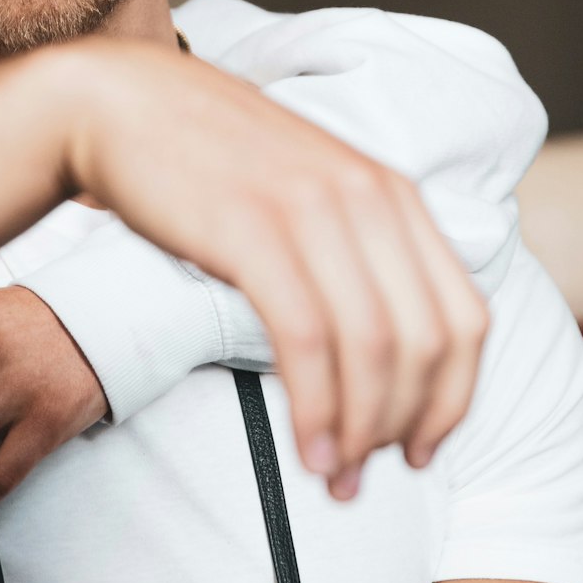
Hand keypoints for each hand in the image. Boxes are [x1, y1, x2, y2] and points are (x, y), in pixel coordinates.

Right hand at [53, 41, 489, 499]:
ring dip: (359, 432)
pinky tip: (304, 450)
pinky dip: (314, 409)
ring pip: (373, 349)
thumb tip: (381, 346)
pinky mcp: (252, 228)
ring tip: (333, 480)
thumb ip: (354, 241)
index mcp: (391, 189)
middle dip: (407, 427)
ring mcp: (311, 207)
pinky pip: (307, 340)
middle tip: (367, 478)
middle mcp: (367, 194)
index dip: (452, 399)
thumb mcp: (305, 185)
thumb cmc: (204, 156)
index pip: (464, 315)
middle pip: (428, 343)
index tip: (418, 449)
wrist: (117, 101)